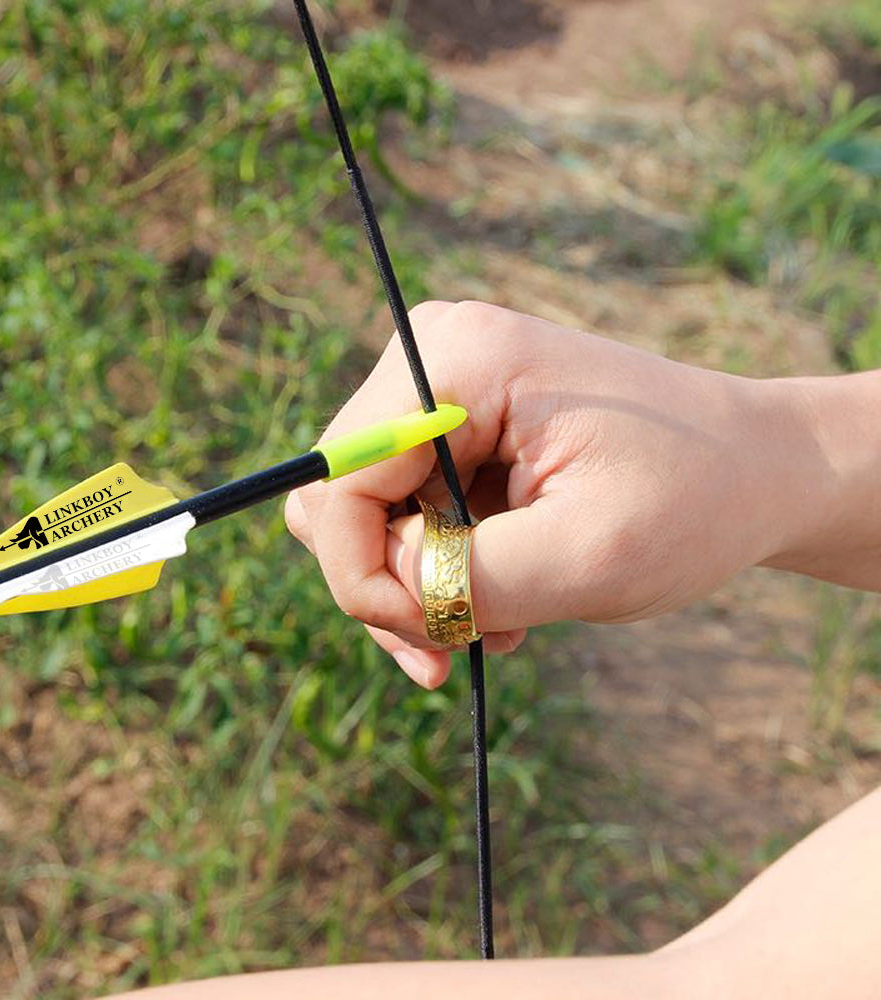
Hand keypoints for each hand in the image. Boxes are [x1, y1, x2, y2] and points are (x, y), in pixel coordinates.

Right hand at [286, 301, 814, 687]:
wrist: (756, 469)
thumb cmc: (692, 500)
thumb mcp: (587, 558)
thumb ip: (466, 579)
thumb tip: (381, 588)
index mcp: (458, 362)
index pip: (343, 479)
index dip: (362, 576)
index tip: (431, 640)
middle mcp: (434, 357)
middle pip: (340, 495)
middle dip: (387, 586)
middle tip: (453, 646)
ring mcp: (442, 388)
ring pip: (364, 513)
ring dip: (413, 585)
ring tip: (491, 628)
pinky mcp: (456, 425)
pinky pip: (403, 511)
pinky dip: (436, 569)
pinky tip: (499, 602)